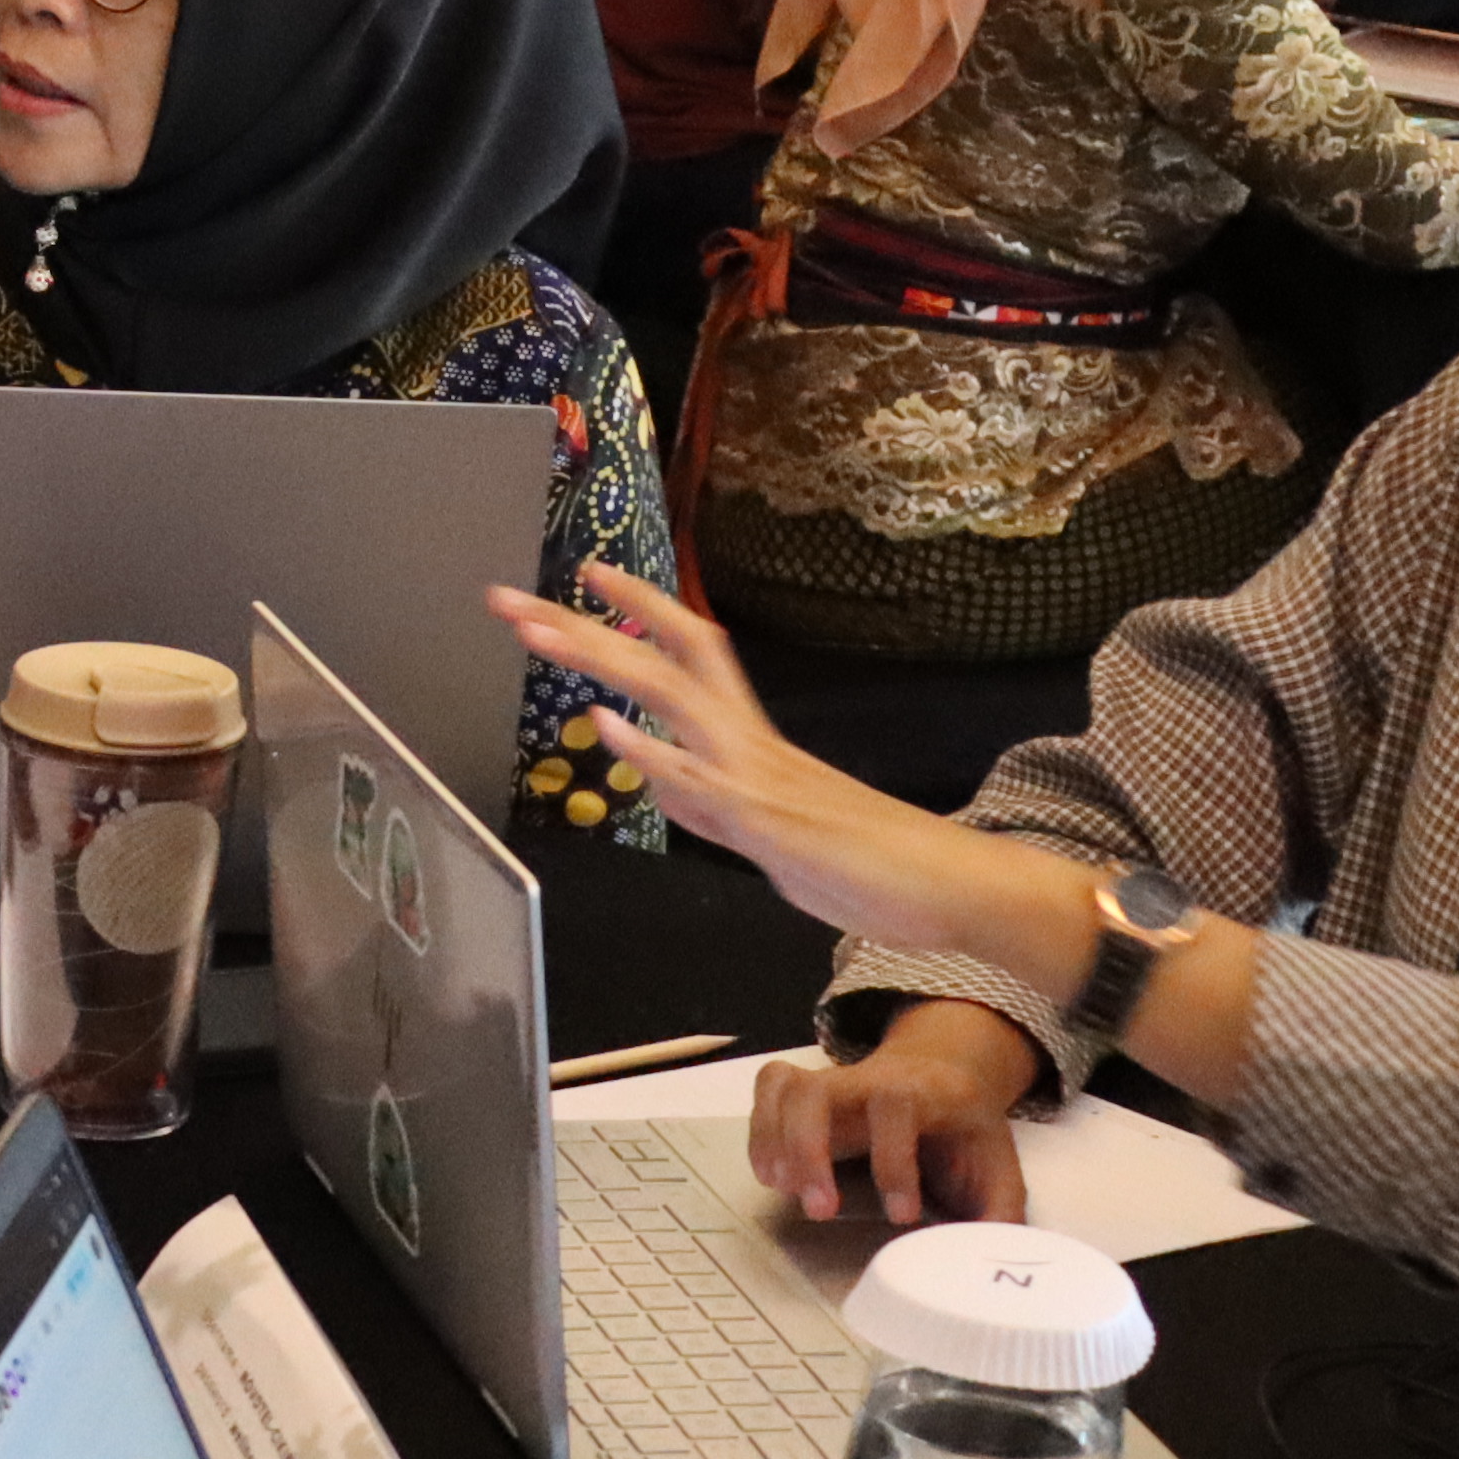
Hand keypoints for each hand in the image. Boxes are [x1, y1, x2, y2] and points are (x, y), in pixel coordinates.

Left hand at [484, 565, 979, 945]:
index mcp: (750, 740)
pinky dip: (649, 752)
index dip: (639, 607)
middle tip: (505, 598)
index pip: (689, 650)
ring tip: (537, 630)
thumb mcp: (764, 835)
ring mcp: (756, 776)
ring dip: (600, 659)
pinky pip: (699, 781)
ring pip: (670, 698)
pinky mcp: (766, 820)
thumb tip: (661, 788)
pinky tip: (603, 725)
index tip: (585, 572)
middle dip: (581, 625)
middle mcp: (749, 742)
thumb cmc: (870, 864)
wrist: (953, 887)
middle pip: (659, 659)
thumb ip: (708, 807)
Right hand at [748, 1005, 1039, 1229]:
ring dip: (775, 1143)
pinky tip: (771, 1174)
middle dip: (810, 1151)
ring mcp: (835, 1080)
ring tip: (786, 1192)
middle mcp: (872, 1079)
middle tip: (820, 1210)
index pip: (897, 1106)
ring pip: (787, 1090)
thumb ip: (1000, 1211)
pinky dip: (760, 1130)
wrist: (944, 1075)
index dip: (893, 1161)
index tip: (901, 1215)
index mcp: (928, 1093)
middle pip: (821, 1092)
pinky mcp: (808, 1088)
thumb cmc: (965, 1131)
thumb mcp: (999, 1165)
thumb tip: (987, 1259)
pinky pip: (769, 1089)